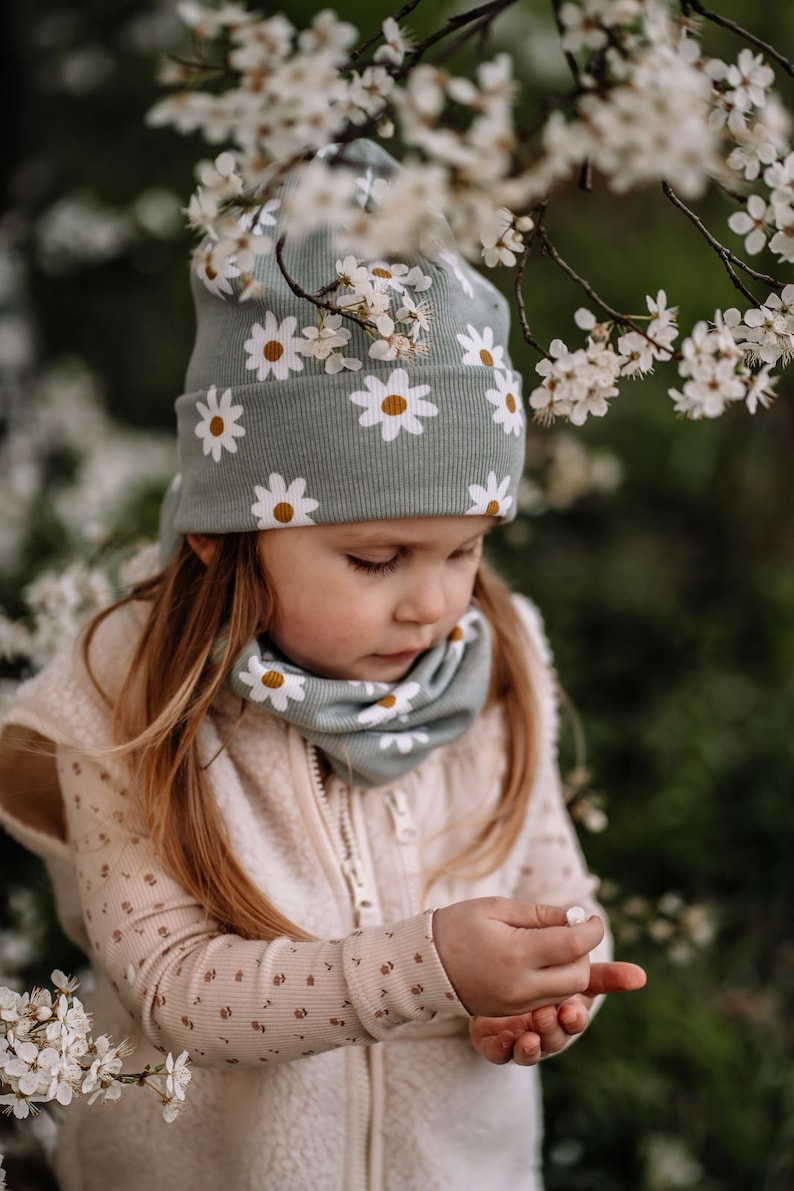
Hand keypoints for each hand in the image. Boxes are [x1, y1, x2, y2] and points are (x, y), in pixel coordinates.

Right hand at [432, 897, 605, 1016]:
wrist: (422, 964)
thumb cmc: (459, 926)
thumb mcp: (498, 908)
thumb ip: (540, 914)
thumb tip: (575, 919)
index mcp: (517, 954)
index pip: (574, 945)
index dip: (591, 930)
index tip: (592, 918)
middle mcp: (520, 985)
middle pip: (579, 976)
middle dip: (584, 953)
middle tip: (572, 933)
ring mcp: (516, 1004)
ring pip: (567, 993)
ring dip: (573, 970)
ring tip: (556, 946)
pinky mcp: (511, 1013)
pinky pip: (548, 1001)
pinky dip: (556, 983)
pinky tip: (542, 963)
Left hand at [469, 960, 647, 1065]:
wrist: (488, 970)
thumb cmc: (539, 968)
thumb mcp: (567, 962)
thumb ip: (599, 969)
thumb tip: (642, 975)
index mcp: (564, 1009)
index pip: (576, 1018)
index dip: (576, 1016)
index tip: (572, 1007)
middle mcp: (545, 1028)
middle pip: (556, 1038)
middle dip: (554, 1029)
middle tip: (548, 1014)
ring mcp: (520, 1037)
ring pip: (530, 1051)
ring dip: (532, 1045)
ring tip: (529, 1031)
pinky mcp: (495, 1043)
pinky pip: (500, 1053)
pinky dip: (503, 1049)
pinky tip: (504, 1037)